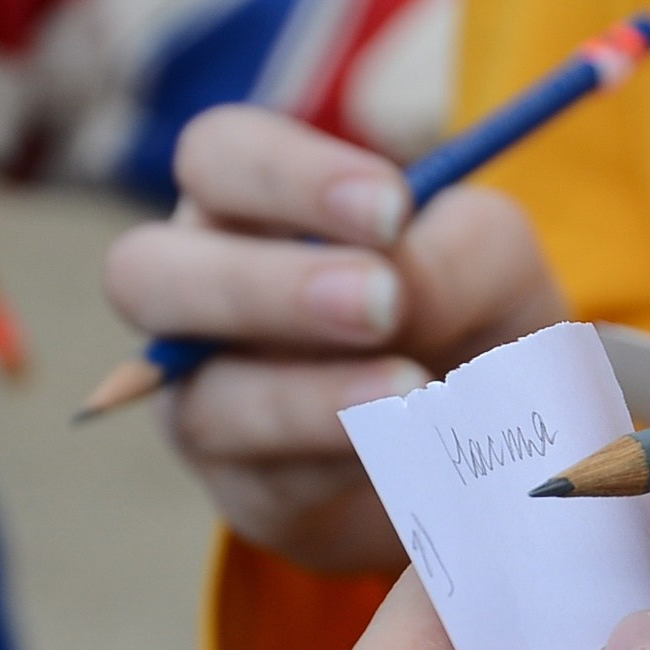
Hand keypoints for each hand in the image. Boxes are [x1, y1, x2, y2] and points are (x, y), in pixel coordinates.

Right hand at [104, 106, 566, 571]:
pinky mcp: (249, 492)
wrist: (503, 435)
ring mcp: (209, 402)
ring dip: (308, 396)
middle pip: (146, 274)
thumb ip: (455, 249)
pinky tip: (409, 449)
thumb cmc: (472, 311)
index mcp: (247, 206)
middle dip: (265, 288)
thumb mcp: (491, 259)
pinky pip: (268, 483)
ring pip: (204, 402)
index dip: (290, 175)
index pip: (219, 157)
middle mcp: (200, 297)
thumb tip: (399, 284)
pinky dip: (344, 463)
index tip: (392, 207)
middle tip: (381, 302)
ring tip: (410, 391)